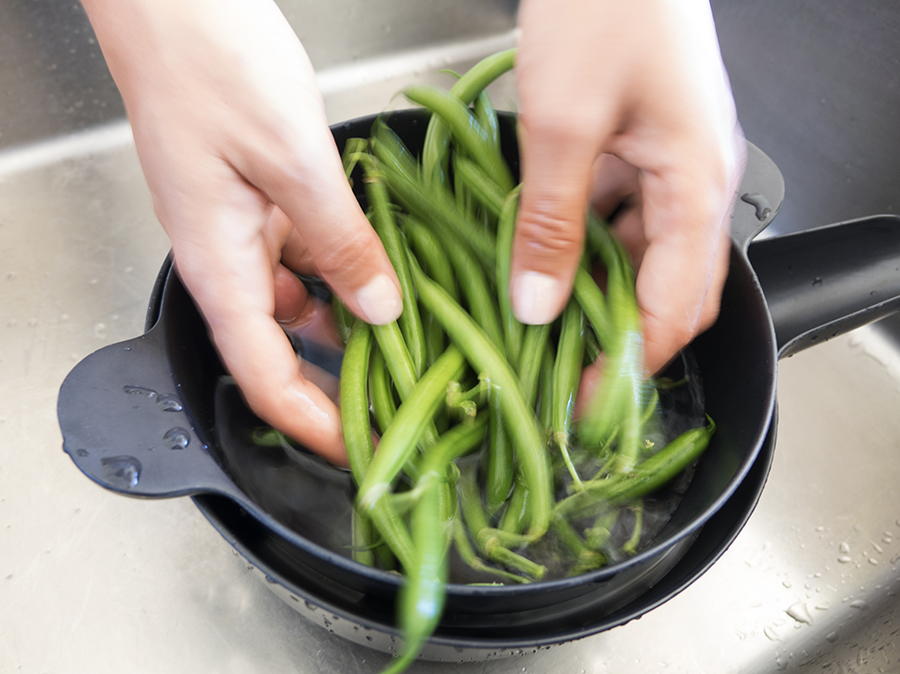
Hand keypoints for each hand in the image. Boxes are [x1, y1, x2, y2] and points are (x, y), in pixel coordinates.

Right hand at [82, 0, 402, 464]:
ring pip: (299, 306)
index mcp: (219, 265)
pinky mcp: (260, 200)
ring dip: (347, 330)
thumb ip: (339, 241)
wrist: (174, 1)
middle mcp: (228, 259)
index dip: (312, 425)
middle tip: (399, 404)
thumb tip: (379, 307)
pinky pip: (305, 259)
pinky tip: (383, 276)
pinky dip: (344, 275)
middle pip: (282, 352)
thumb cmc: (210, 64)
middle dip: (336, 386)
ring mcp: (243, 230)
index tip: (363, 451)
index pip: (264, 377)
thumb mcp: (291, 160)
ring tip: (406, 348)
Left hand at [512, 0, 745, 380]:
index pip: (676, 309)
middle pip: (665, 288)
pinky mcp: (641, 143)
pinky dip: (580, 238)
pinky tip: (538, 245)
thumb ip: (551, 222)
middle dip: (614, 332)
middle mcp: (694, 182)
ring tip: (537, 312)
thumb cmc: (604, 6)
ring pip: (636, 253)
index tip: (584, 400)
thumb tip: (538, 303)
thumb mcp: (562, 126)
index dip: (630, 364)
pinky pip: (617, 212)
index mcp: (696, 187)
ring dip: (590, 285)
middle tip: (557, 363)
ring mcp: (670, 162)